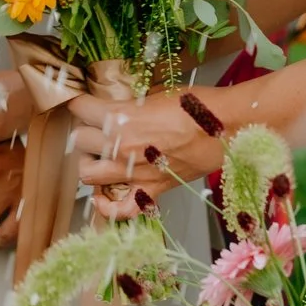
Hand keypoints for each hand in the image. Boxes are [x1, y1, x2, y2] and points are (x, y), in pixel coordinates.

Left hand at [67, 90, 223, 221]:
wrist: (227, 127)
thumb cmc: (196, 105)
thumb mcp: (155, 95)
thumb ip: (130, 106)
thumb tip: (117, 109)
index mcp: (120, 117)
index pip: (80, 108)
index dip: (81, 103)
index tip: (86, 103)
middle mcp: (120, 146)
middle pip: (78, 141)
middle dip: (85, 132)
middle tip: (97, 128)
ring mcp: (134, 173)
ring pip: (87, 175)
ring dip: (90, 163)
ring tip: (100, 156)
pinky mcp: (152, 190)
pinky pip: (121, 210)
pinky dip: (108, 208)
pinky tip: (105, 197)